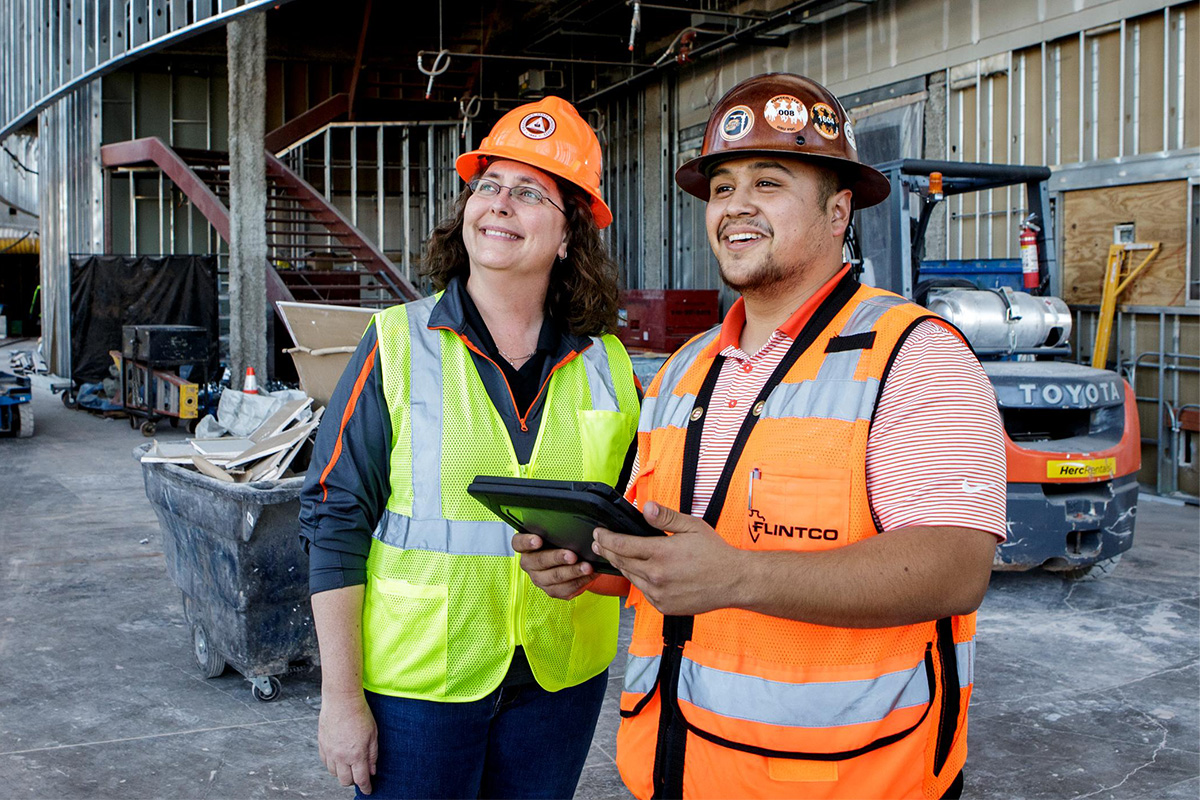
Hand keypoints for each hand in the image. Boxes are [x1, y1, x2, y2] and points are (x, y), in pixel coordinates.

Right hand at [318, 691, 377, 794]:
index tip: (368, 790)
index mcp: (357, 755)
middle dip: (353, 782)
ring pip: (334, 773)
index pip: (361, 779)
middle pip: (345, 781)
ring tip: (349, 766)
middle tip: (359, 776)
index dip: (366, 787)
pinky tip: (338, 759)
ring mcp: (330, 752)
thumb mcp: (373, 734)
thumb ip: (373, 755)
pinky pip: (325, 763)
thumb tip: (372, 770)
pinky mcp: (322, 745)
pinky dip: (332, 765)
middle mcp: (341, 757)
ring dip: (342, 773)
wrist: (341, 700)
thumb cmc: (359, 713)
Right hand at [513, 533, 597, 599]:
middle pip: (539, 561)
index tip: (538, 540)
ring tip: (587, 567)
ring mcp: (539, 579)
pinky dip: (580, 582)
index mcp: (525, 547)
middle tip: (572, 555)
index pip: (518, 543)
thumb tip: (571, 525)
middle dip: (557, 558)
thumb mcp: (555, 533)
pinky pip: (565, 589)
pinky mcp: (551, 590)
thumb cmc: (559, 543)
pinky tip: (589, 575)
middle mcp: (529, 563)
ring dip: (572, 572)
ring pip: (554, 577)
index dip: (527, 542)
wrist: (568, 561)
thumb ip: (556, 529)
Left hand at [592, 501, 744, 614]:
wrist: (733, 582)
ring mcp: (659, 594)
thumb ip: (666, 517)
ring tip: (615, 555)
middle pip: (621, 562)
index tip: (598, 533)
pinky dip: (638, 580)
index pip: (622, 545)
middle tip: (599, 543)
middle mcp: (656, 576)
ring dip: (621, 566)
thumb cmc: (715, 553)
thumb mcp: (692, 526)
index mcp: (661, 553)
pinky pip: (643, 591)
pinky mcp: (663, 606)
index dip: (606, 538)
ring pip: (630, 578)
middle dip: (607, 551)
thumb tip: (645, 508)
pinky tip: (639, 572)